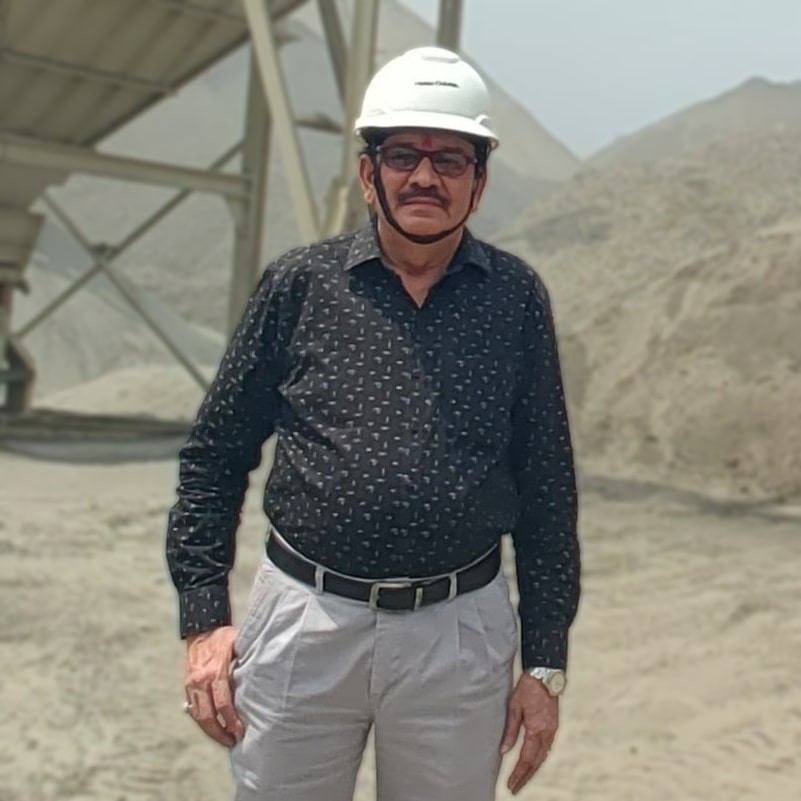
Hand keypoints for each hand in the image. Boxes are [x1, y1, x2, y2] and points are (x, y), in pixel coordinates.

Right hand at [183, 626, 244, 746]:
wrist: (201, 629)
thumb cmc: (224, 636)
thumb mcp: (238, 643)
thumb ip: (248, 659)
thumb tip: (266, 672)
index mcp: (215, 671)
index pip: (223, 702)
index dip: (231, 720)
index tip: (240, 731)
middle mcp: (200, 680)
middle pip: (208, 715)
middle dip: (220, 732)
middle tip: (233, 741)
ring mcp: (191, 685)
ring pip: (198, 716)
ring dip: (211, 731)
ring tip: (225, 739)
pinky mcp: (186, 686)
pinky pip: (193, 709)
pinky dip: (202, 721)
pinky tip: (213, 728)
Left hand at [500, 673, 558, 794]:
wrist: (545, 675)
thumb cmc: (527, 688)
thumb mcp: (514, 707)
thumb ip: (510, 731)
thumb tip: (503, 751)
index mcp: (536, 729)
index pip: (526, 758)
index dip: (518, 774)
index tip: (510, 785)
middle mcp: (547, 733)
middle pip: (536, 762)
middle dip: (525, 777)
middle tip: (515, 788)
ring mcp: (553, 730)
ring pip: (543, 757)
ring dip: (533, 770)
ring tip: (522, 779)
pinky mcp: (554, 726)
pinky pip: (547, 748)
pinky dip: (539, 759)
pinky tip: (533, 763)